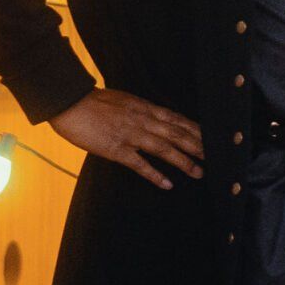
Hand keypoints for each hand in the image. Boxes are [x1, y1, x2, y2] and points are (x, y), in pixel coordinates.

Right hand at [51, 87, 202, 189]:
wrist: (70, 102)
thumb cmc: (93, 101)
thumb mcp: (123, 100)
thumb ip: (139, 110)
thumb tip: (152, 117)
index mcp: (144, 107)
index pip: (176, 119)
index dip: (195, 129)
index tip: (210, 137)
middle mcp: (142, 120)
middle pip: (176, 133)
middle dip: (197, 146)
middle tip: (215, 157)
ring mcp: (130, 134)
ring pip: (164, 148)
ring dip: (183, 161)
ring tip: (198, 172)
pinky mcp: (116, 149)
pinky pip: (139, 164)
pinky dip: (155, 174)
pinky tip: (167, 184)